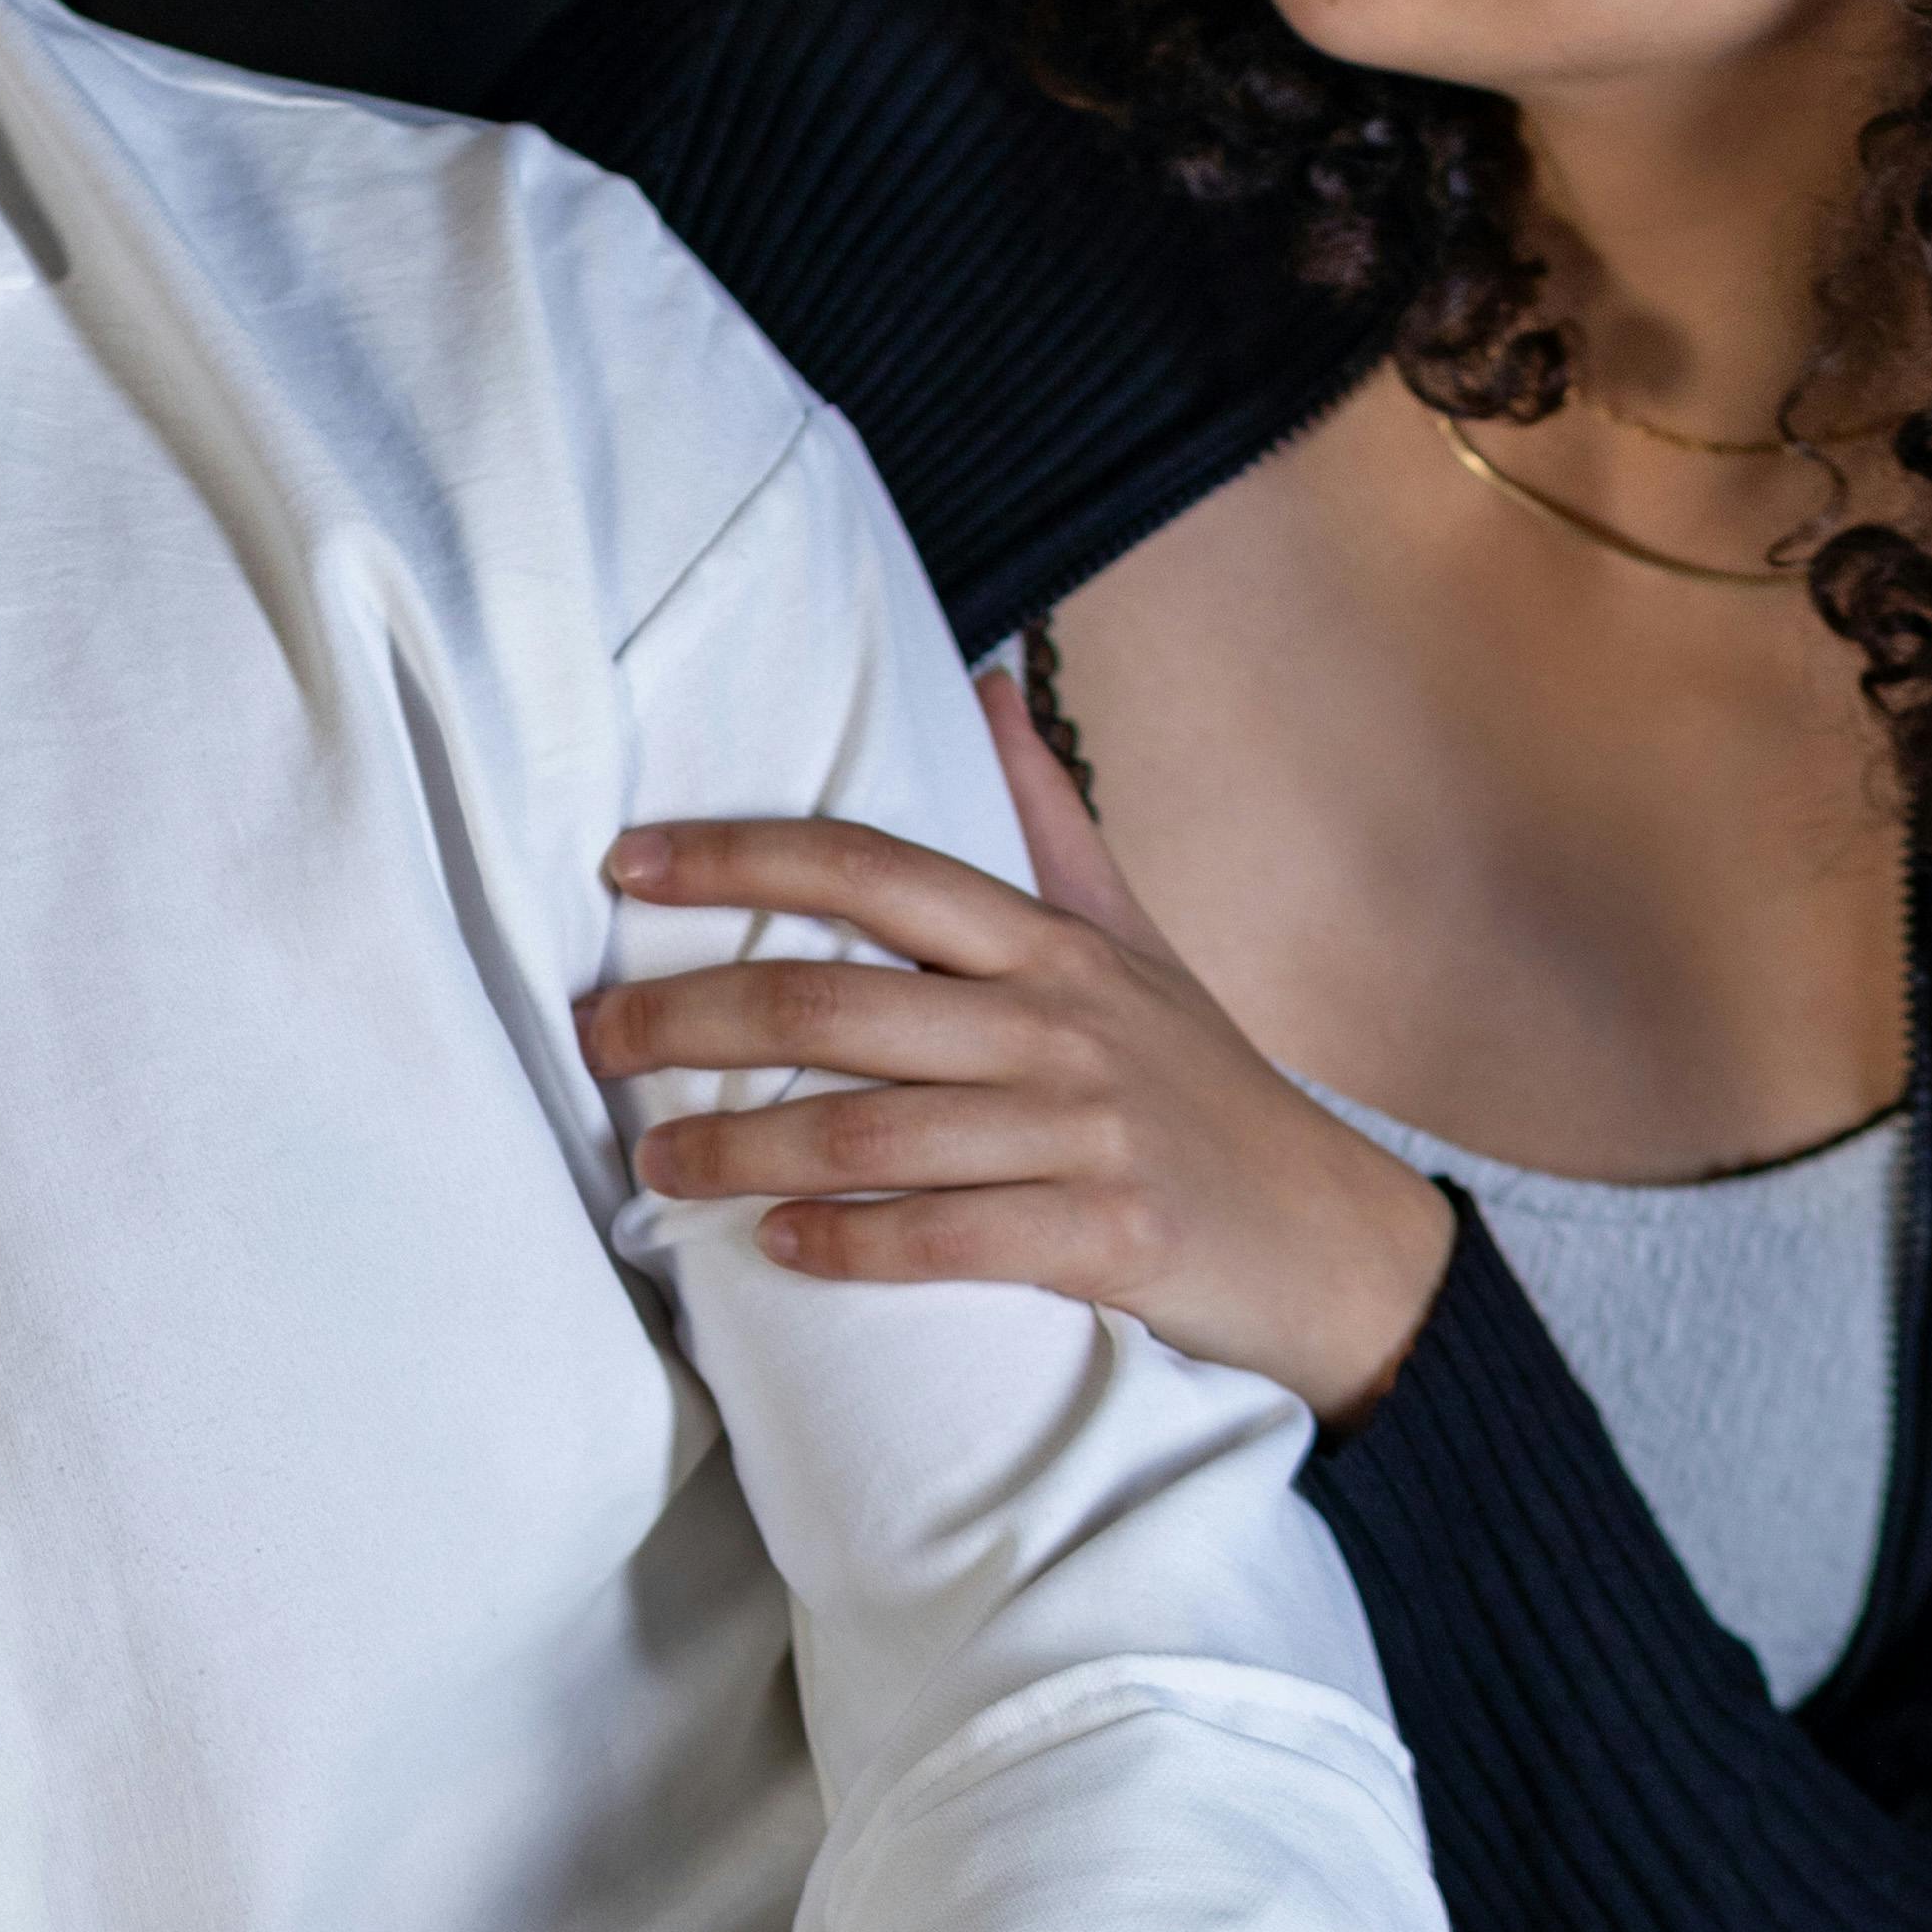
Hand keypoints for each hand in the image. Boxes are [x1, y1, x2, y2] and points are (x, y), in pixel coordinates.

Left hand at [581, 675, 1459, 1427]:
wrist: (1336, 1240)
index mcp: (1049, 945)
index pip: (870, 869)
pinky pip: (948, 1237)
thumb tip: (986, 682)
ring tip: (654, 1163)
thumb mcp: (1138, 941)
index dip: (739, 857)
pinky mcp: (1111, 1235)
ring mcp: (1088, 1131)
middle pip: (834, 1005)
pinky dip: (850, 1244)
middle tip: (595, 1040)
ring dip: (740, 1148)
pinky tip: (775, 1249)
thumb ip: (1052, 823)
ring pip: (870, 1130)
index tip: (626, 863)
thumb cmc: (1207, 1089)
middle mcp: (1061, 1023)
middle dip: (691, 1016)